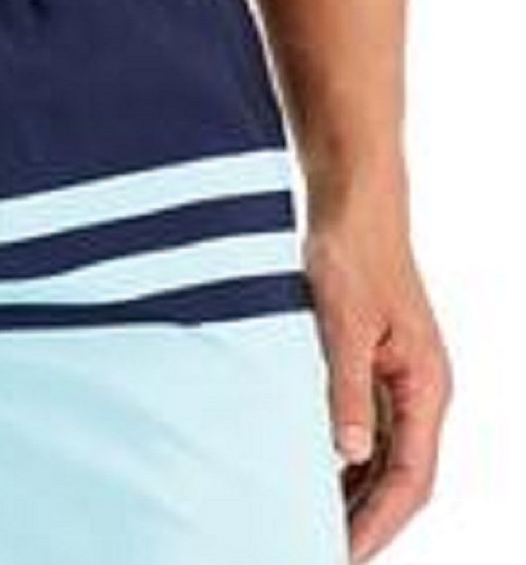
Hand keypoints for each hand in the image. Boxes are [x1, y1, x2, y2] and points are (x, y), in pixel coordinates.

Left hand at [304, 210, 451, 561]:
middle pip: (397, 477)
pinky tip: (303, 468)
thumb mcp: (342, 322)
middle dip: (362, 519)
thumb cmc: (352, 251)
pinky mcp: (367, 359)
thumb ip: (345, 388)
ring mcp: (394, 375)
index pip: (410, 479)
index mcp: (425, 385)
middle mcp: (417, 389)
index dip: (378, 523)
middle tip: (314, 550)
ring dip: (348, 491)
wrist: (350, 198)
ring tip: (304, 523)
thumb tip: (346, 454)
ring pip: (378, 454)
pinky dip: (336, 454)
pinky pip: (358, 424)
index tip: (342, 555)